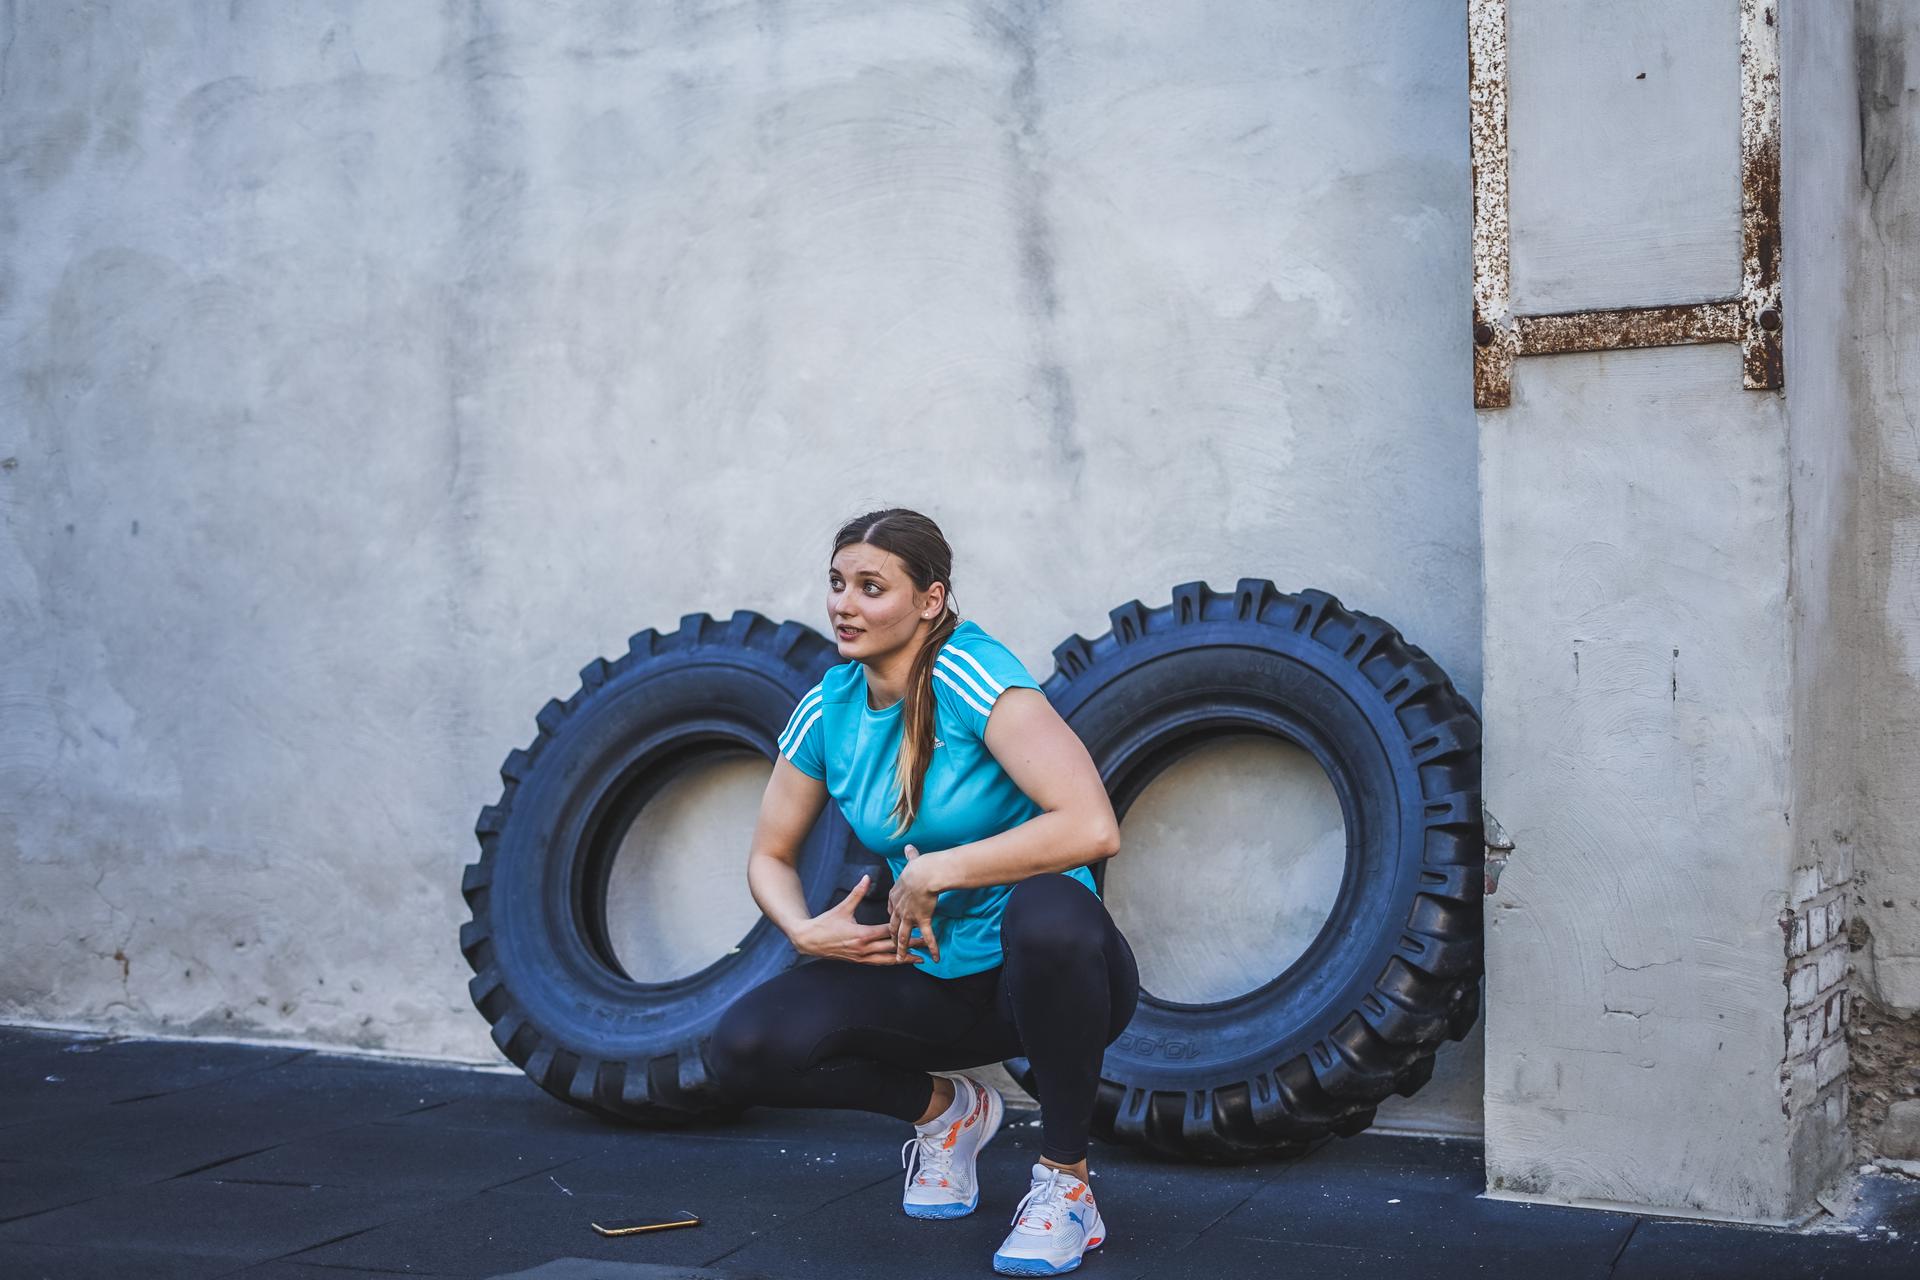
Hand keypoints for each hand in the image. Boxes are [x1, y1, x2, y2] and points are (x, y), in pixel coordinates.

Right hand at [793, 875, 922, 965]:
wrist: (809, 941)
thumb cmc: (825, 923)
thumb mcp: (842, 908)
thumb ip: (857, 893)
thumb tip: (866, 878)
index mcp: (862, 935)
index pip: (888, 932)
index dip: (903, 928)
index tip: (917, 925)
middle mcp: (864, 948)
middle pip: (892, 948)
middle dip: (910, 946)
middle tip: (926, 944)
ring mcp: (861, 957)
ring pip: (887, 960)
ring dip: (904, 959)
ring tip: (919, 959)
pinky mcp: (858, 961)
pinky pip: (878, 963)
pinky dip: (891, 962)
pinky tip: (900, 961)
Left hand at [887, 844, 941, 965]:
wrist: (925, 874)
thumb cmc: (919, 866)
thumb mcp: (912, 861)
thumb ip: (910, 856)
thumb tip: (909, 848)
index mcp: (895, 895)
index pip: (891, 909)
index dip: (892, 916)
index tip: (892, 921)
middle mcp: (899, 908)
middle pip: (893, 925)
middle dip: (892, 937)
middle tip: (891, 946)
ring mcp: (909, 916)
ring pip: (903, 936)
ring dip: (902, 949)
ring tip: (901, 959)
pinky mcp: (922, 920)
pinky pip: (927, 937)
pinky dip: (932, 947)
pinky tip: (936, 957)